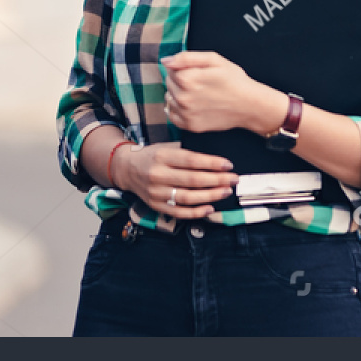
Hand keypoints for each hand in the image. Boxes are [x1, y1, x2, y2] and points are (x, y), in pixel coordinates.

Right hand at [114, 142, 236, 218]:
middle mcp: (158, 174)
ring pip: (187, 197)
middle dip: (216, 180)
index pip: (191, 160)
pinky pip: (179, 212)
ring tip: (225, 191)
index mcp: (162, 156)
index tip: (228, 165)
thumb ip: (186, 154)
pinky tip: (210, 208)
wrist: (127, 169)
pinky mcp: (156, 206)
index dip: (211, 163)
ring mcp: (156, 192)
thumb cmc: (153, 156)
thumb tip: (216, 163)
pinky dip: (196, 212)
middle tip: (233, 179)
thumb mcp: (166, 148)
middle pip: (192, 180)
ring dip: (210, 196)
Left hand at [161, 50, 282, 134]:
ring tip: (199, 94)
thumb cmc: (234, 80)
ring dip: (179, 94)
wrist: (250, 106)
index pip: (170, 69)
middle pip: (169, 83)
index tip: (198, 71)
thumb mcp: (214, 60)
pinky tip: (194, 106)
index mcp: (187, 79)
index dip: (183, 68)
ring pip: (170, 98)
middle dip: (180, 80)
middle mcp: (183, 98)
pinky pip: (173, 115)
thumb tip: (165, 61)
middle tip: (201, 82)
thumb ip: (186, 58)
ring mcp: (186, 114)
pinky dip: (179, 110)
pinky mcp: (191, 126)